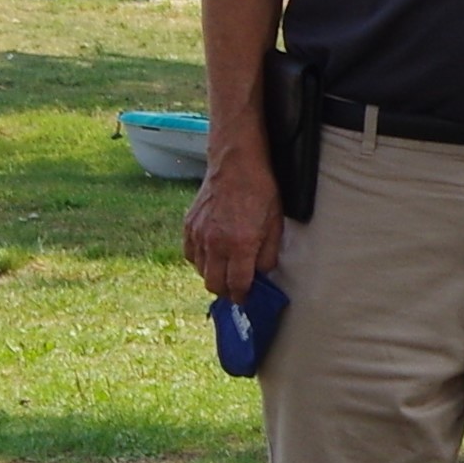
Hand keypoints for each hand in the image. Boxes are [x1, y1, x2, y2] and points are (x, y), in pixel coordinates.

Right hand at [186, 143, 281, 300]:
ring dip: (212, 275)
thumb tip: (261, 275)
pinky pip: (189, 254)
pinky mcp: (188, 226)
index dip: (242, 296)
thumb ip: (268, 255)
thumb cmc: (260, 192)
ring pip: (200, 271)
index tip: (245, 298)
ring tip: (224, 269)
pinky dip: (199, 260)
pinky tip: (211, 254)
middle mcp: (215, 243)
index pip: (237, 285)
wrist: (236, 165)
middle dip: (226, 291)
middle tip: (235, 288)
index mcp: (240, 245)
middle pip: (214, 284)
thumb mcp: (275, 224)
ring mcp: (199, 235)